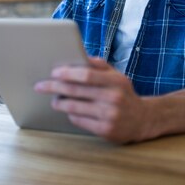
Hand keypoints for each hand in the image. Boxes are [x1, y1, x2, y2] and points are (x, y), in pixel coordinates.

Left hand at [34, 57, 151, 143]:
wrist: (143, 120)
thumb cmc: (123, 93)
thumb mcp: (116, 75)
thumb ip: (99, 65)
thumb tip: (79, 54)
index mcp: (116, 81)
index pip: (86, 75)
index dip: (67, 73)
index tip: (53, 72)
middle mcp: (113, 98)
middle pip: (76, 91)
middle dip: (54, 87)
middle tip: (40, 85)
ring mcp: (109, 116)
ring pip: (74, 107)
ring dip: (59, 102)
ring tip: (53, 99)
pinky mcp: (106, 131)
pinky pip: (79, 120)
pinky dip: (71, 114)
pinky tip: (68, 110)